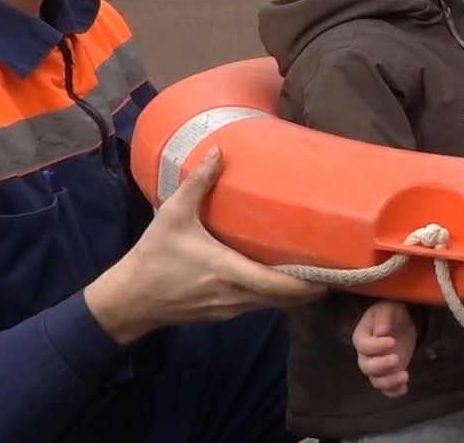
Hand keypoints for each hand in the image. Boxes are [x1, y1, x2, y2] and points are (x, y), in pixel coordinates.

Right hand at [85, 148, 326, 344]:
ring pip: (274, 304)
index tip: (335, 271)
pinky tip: (283, 277)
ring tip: (316, 268)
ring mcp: (231, 309)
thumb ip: (197, 183)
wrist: (129, 300)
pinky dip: (276, 295)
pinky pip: (260, 306)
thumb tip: (219, 150)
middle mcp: (237, 296)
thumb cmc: (153, 257)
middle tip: (335, 265)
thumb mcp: (173, 215)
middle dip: (313, 287)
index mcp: (231, 272)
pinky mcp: (225, 314)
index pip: (282, 286)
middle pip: (287, 299)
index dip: (311, 283)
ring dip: (296, 292)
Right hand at [354, 300, 417, 396]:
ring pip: (376, 381)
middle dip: (381, 366)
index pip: (364, 346)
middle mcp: (365, 356)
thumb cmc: (390, 313)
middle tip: (396, 359)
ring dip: (389, 382)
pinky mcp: (388, 374)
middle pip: (367, 367)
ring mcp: (377, 367)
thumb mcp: (388, 309)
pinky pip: (386, 389)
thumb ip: (383, 318)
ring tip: (405, 375)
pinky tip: (404, 388)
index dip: (376, 346)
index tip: (392, 341)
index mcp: (362, 337)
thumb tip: (380, 331)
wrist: (400, 323)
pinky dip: (393, 392)